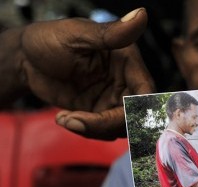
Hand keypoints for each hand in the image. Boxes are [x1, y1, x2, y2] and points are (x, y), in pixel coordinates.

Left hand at [20, 8, 154, 139]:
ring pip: (118, 127)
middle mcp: (124, 81)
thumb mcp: (78, 35)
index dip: (136, 109)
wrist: (23, 60)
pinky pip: (101, 130)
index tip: (115, 119)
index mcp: (127, 61)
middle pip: (133, 115)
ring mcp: (111, 98)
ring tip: (66, 118)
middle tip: (76, 121)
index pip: (144, 91)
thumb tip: (141, 15)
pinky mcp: (97, 112)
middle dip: (107, 124)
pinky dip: (85, 130)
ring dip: (93, 129)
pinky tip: (64, 118)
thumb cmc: (49, 39)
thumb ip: (112, 33)